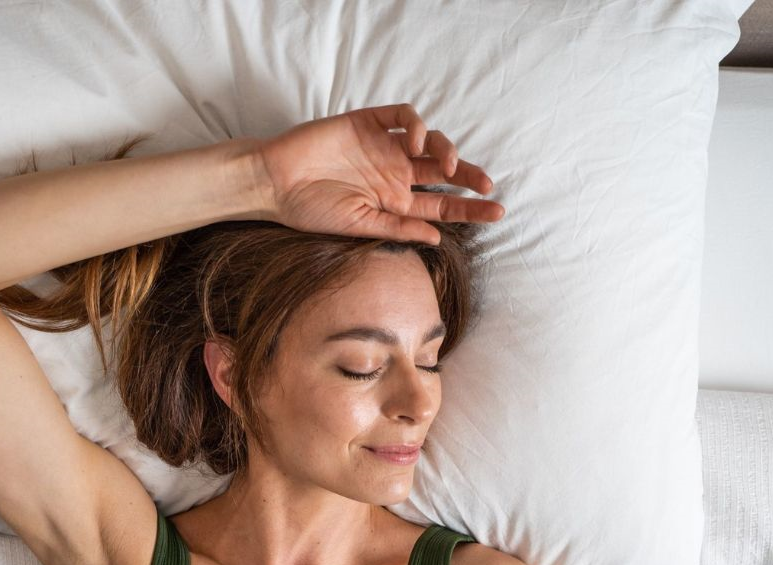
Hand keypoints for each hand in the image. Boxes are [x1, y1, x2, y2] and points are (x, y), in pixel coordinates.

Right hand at [253, 103, 505, 244]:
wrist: (275, 183)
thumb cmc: (310, 211)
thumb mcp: (358, 227)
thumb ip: (397, 230)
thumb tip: (438, 239)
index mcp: (393, 204)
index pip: (440, 207)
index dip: (469, 209)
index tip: (496, 212)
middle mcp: (393, 175)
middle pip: (443, 174)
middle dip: (470, 178)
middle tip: (488, 185)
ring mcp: (383, 147)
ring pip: (430, 142)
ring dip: (447, 151)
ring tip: (449, 166)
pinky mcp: (369, 122)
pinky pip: (403, 116)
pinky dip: (416, 125)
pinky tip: (416, 143)